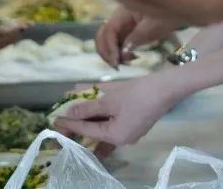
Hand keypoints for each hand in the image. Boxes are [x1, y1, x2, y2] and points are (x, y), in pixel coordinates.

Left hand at [52, 75, 175, 149]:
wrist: (168, 86)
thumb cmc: (138, 94)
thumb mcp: (110, 100)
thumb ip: (89, 108)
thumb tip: (71, 114)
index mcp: (116, 136)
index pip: (87, 130)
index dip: (70, 124)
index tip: (55, 120)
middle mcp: (123, 137)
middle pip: (95, 128)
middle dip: (79, 119)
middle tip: (62, 116)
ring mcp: (130, 128)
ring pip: (104, 120)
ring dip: (90, 111)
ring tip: (74, 104)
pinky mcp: (135, 118)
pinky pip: (113, 114)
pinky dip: (102, 106)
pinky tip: (91, 95)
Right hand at [94, 7, 178, 68]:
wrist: (176, 9)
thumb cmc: (167, 16)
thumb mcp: (152, 28)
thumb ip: (135, 39)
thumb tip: (122, 53)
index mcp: (123, 13)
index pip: (109, 31)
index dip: (110, 48)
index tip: (117, 62)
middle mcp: (118, 18)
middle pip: (102, 35)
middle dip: (106, 52)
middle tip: (118, 66)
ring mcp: (121, 24)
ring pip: (107, 39)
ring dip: (111, 53)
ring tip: (127, 62)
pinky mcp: (126, 30)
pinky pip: (116, 42)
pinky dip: (118, 52)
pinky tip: (131, 58)